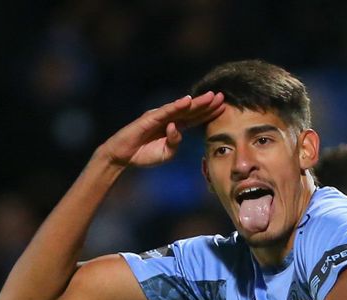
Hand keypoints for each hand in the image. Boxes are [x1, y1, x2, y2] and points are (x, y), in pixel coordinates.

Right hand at [97, 92, 225, 169]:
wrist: (123, 156)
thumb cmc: (144, 154)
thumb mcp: (166, 153)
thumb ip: (175, 143)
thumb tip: (178, 129)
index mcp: (175, 128)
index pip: (195, 119)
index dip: (208, 113)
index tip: (223, 107)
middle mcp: (169, 119)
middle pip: (192, 110)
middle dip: (207, 104)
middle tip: (222, 96)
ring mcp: (160, 116)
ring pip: (182, 108)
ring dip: (197, 102)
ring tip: (211, 96)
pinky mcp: (150, 118)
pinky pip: (166, 112)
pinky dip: (176, 106)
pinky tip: (187, 101)